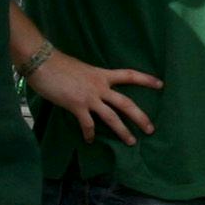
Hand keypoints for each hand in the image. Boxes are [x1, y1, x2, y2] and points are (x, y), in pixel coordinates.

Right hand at [29, 51, 157, 144]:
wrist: (43, 63)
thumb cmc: (59, 64)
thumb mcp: (82, 69)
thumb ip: (92, 79)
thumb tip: (93, 87)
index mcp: (103, 74)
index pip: (130, 75)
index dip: (146, 80)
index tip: (160, 84)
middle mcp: (100, 87)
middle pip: (126, 103)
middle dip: (140, 117)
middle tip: (151, 129)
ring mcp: (89, 97)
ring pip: (112, 118)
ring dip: (122, 131)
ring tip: (131, 142)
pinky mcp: (76, 106)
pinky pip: (87, 124)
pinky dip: (89, 133)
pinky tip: (90, 140)